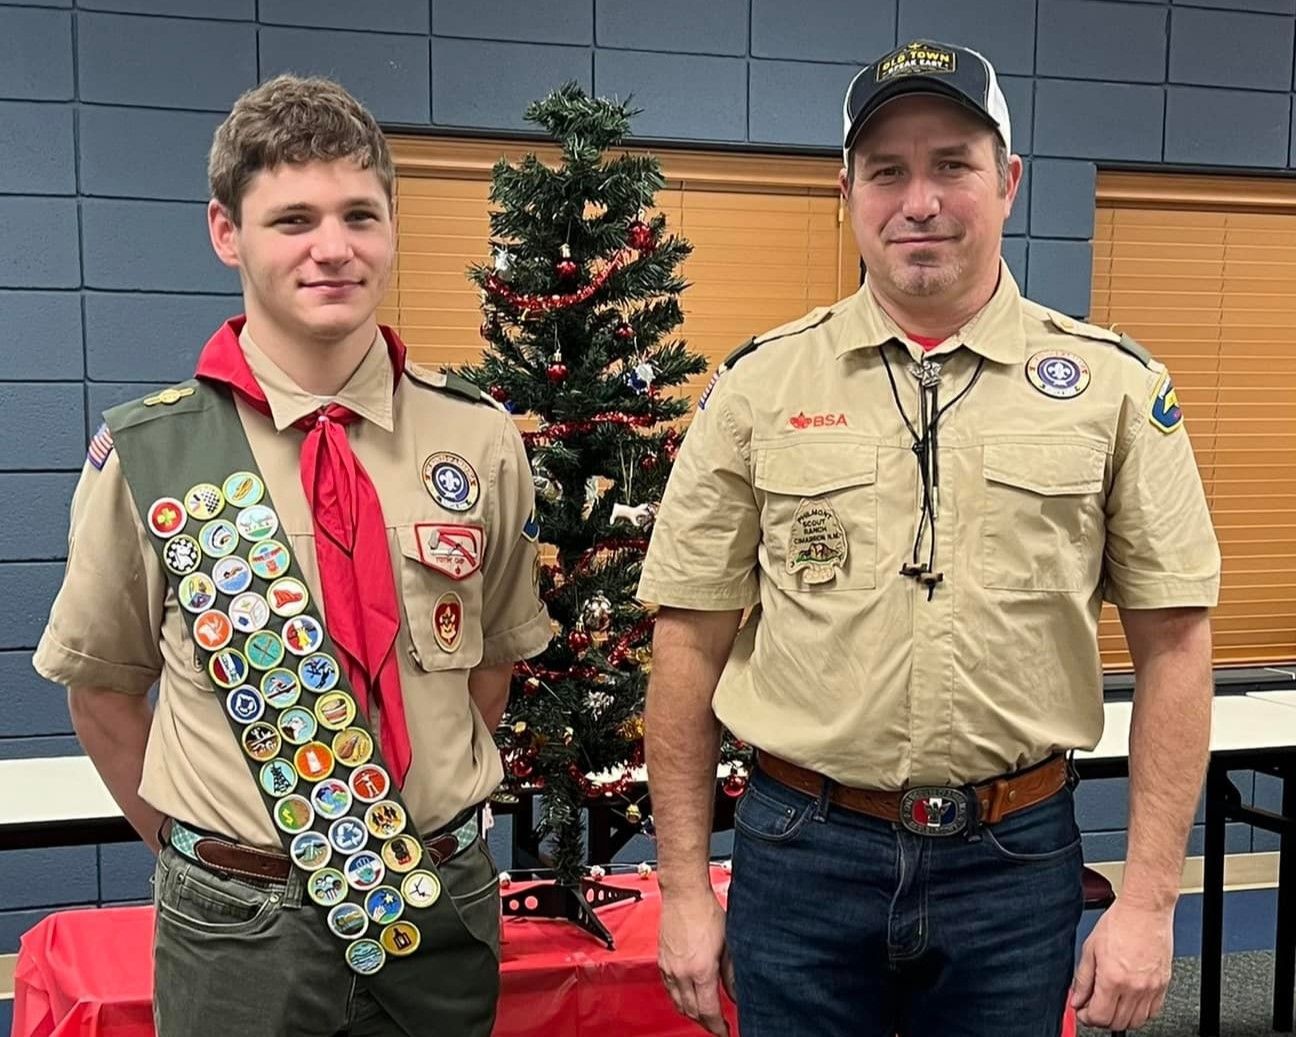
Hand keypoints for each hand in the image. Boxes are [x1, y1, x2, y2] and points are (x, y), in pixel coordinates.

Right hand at [658, 887, 734, 1035]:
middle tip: (717, 1026)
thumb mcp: (728, 944)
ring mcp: (669, 968)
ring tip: (703, 1016)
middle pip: (691, 1012)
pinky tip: (687, 998)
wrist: (684, 894)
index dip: (717, 1027)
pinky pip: (669, 990)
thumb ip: (732, 973)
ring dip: (691, 1014)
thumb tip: (736, 993)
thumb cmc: (706, 911)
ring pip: (678, 1003)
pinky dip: (679, 1000)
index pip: (708, 1011)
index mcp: (701, 970)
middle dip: (705, 1024)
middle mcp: (682, 972)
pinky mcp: (662, 962)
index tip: (725, 1031)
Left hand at [1071, 899, 1172, 1030]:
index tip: (1082, 1011)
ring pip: (1136, 1021)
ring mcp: (1151, 988)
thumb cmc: (1119, 923)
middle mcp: (1134, 987)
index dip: (1086, 1018)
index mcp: (1112, 979)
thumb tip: (1077, 999)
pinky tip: (1129, 1000)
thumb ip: (1082, 979)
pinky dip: (1139, 1012)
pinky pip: (1153, 1011)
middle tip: (1093, 1007)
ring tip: (1110, 1004)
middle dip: (1101, 1019)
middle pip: (1117, 1023)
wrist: (1144, 911)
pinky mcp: (1163, 985)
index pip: (1099, 1017)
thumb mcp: (1090, 949)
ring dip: (1120, 1018)